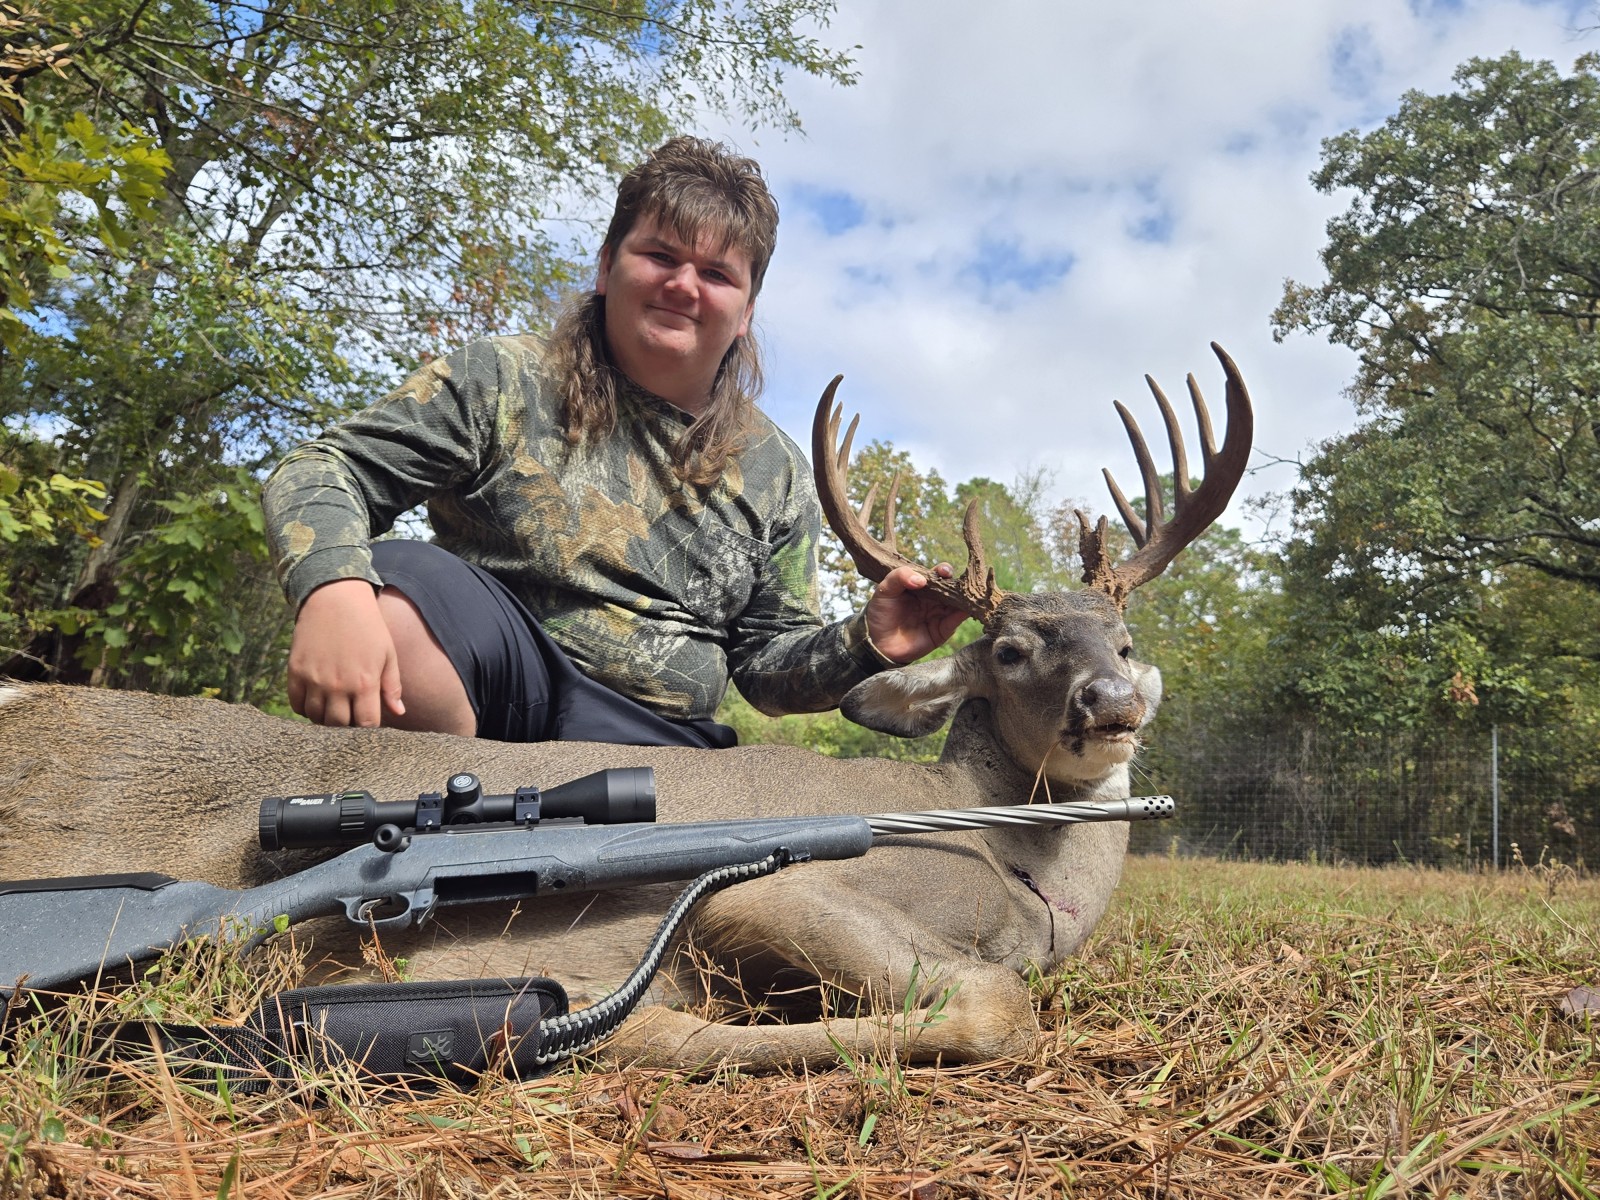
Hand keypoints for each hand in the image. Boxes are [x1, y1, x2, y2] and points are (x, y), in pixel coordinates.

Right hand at [287, 578, 404, 726]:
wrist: (335, 598)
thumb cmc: (367, 626)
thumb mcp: (387, 654)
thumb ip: (392, 686)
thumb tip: (399, 712)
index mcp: (365, 682)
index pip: (366, 724)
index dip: (368, 729)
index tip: (367, 721)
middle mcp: (338, 685)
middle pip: (338, 725)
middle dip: (345, 727)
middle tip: (349, 716)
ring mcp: (314, 679)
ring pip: (316, 718)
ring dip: (324, 718)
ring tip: (333, 709)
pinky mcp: (296, 671)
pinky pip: (296, 704)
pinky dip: (305, 709)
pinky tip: (315, 701)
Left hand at [863, 564, 968, 664]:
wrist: (878, 643)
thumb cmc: (880, 614)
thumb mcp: (884, 590)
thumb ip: (899, 577)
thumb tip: (921, 579)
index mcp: (920, 585)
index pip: (936, 574)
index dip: (943, 570)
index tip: (944, 572)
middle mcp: (933, 598)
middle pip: (951, 587)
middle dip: (958, 583)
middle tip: (960, 583)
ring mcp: (939, 613)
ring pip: (958, 602)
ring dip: (965, 597)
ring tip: (971, 594)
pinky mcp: (943, 629)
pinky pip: (956, 620)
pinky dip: (964, 614)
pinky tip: (969, 609)